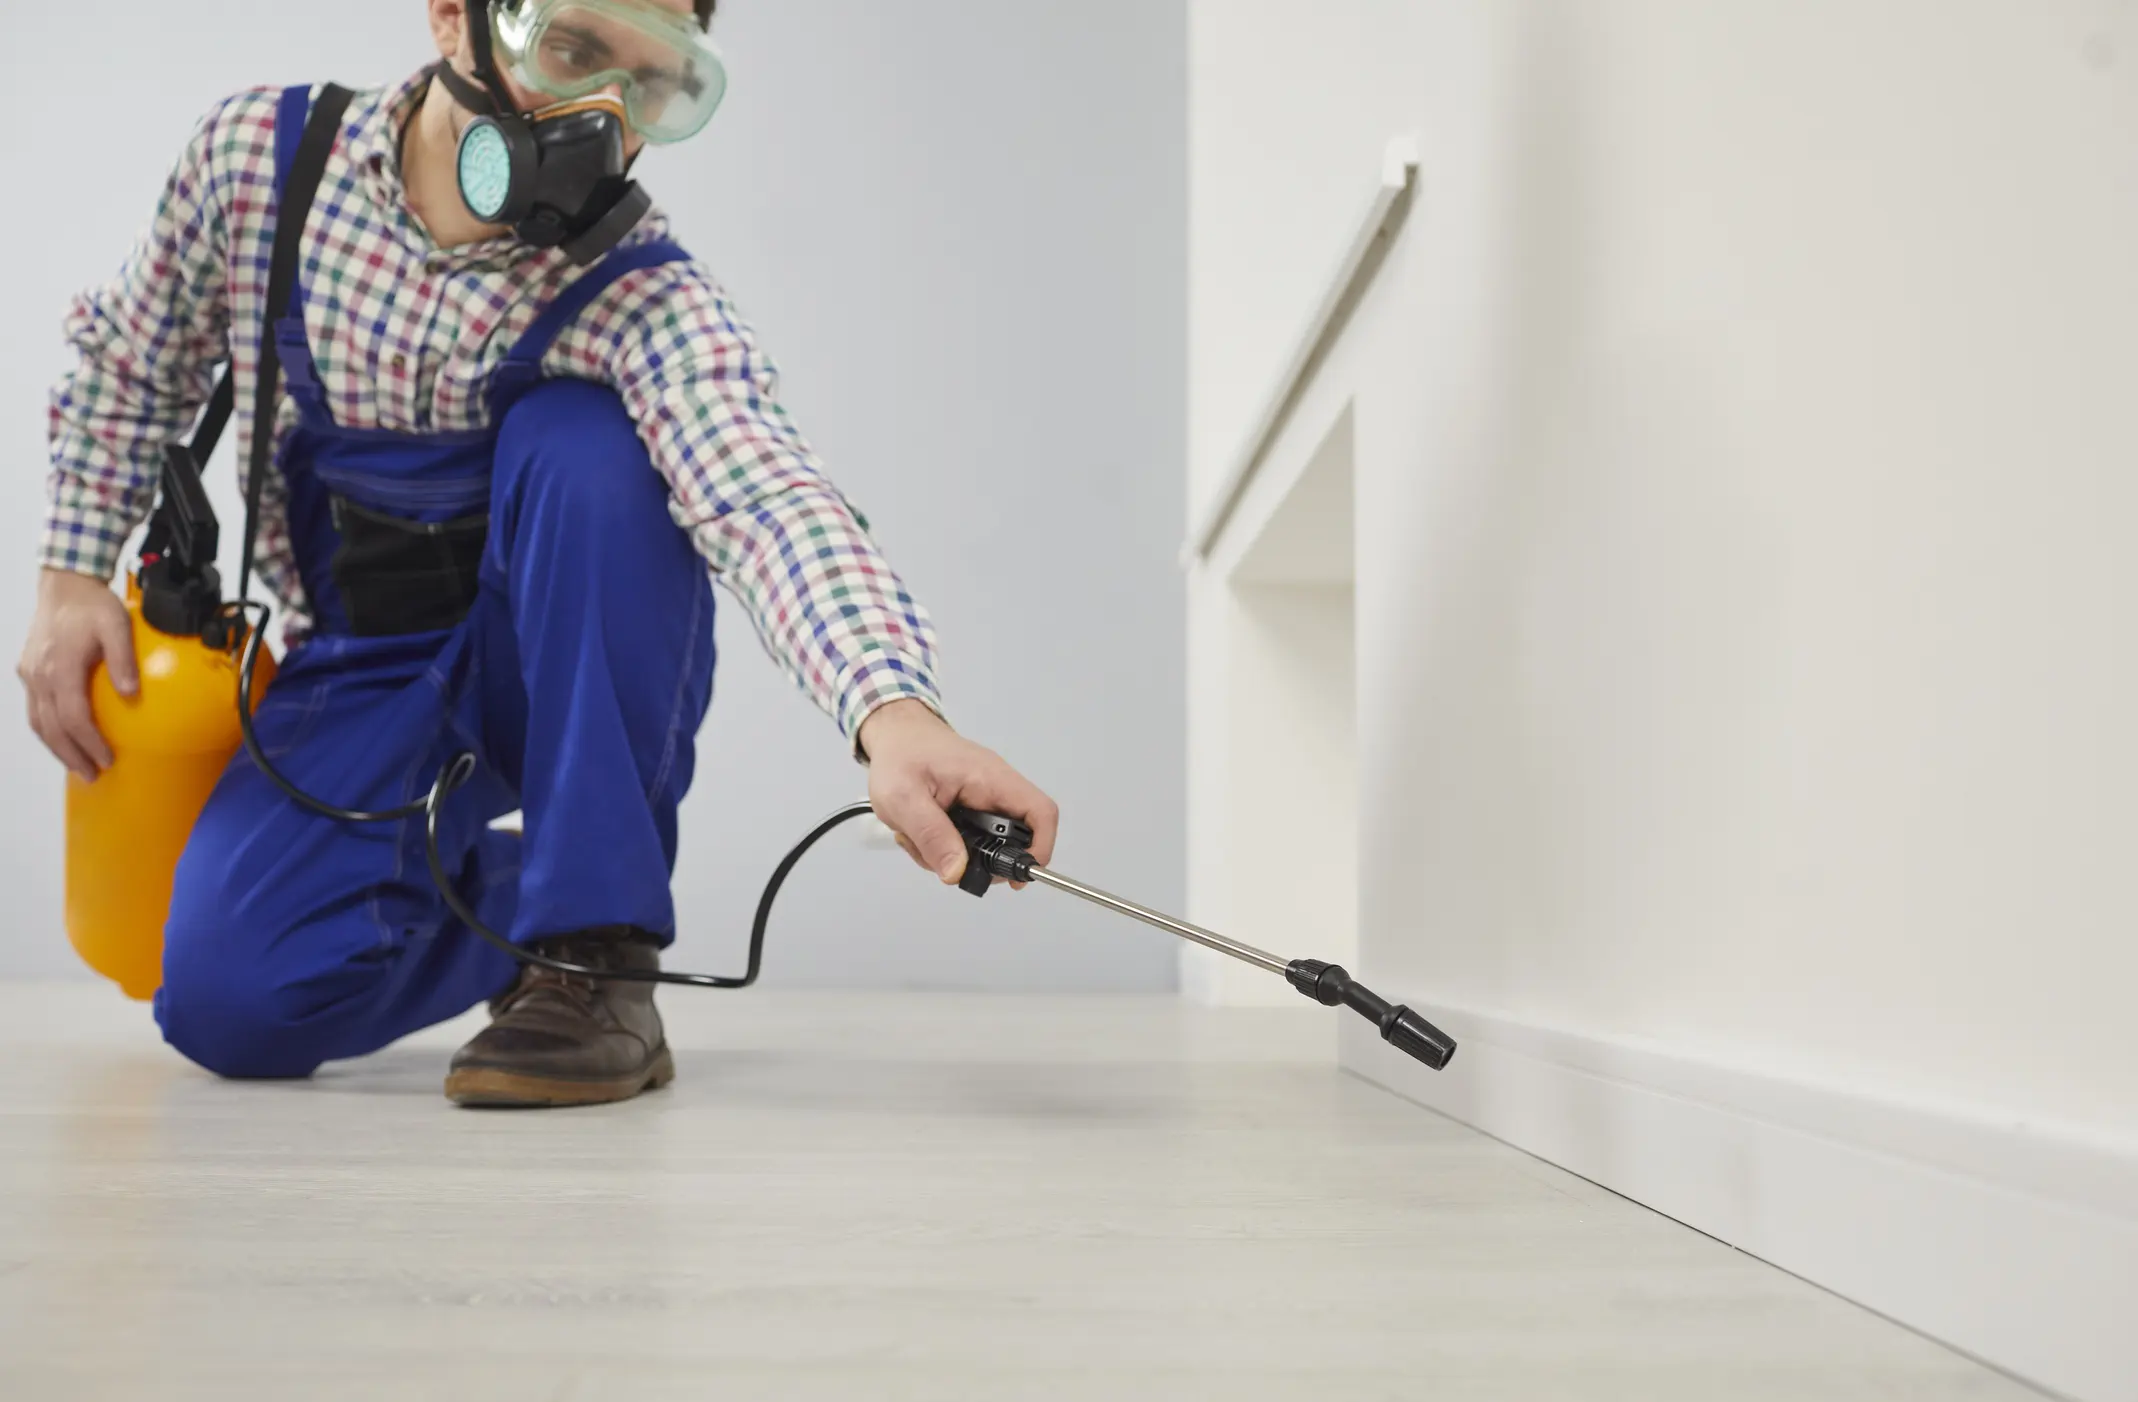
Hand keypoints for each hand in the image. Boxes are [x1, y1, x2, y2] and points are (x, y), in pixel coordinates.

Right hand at [18, 568, 135, 781]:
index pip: (73, 717)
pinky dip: (48, 729)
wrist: (63, 585)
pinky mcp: (28, 671)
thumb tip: (132, 693)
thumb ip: (123, 659)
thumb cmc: (93, 605)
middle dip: (71, 755)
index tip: (107, 759)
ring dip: (56, 747)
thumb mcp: (116, 626)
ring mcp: (30, 674)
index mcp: (61, 668)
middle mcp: (40, 675)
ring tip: (78, 765)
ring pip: (38, 722)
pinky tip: (63, 738)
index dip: (89, 743)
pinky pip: (34, 709)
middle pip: (51, 728)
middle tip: (92, 775)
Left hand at [857, 698, 1058, 887]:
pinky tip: (920, 835)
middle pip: (1016, 837)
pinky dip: (946, 847)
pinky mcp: (971, 807)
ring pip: (988, 844)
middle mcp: (996, 788)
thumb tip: (956, 873)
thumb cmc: (899, 756)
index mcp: (991, 779)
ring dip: (955, 855)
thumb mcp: (904, 798)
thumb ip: (931, 835)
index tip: (1018, 877)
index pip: (1041, 812)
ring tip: (920, 842)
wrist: (894, 733)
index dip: (1040, 848)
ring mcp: (984, 798)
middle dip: (982, 861)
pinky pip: (971, 839)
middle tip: (946, 864)